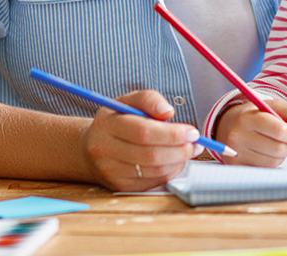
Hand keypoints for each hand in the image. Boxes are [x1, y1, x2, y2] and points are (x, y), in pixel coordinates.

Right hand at [78, 90, 202, 191]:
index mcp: (106, 125)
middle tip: (196, 143)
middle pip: (151, 154)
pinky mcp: (119, 186)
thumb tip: (168, 112)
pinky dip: (170, 171)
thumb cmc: (116, 120)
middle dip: (180, 150)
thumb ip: (149, 99)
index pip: (143, 132)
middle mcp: (104, 150)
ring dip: (178, 161)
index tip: (192, 131)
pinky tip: (175, 161)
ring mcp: (111, 171)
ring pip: (154, 171)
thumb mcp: (128, 101)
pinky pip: (152, 182)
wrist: (90, 148)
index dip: (172, 134)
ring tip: (188, 150)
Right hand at [213, 99, 286, 166]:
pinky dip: (274, 162)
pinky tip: (269, 152)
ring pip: (274, 161)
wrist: (229, 126)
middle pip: (278, 148)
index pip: (279, 130)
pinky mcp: (238, 167)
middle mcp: (238, 137)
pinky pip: (266, 169)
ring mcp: (236, 155)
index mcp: (247, 118)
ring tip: (279, 144)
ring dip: (283, 155)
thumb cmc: (257, 115)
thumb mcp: (275, 106)